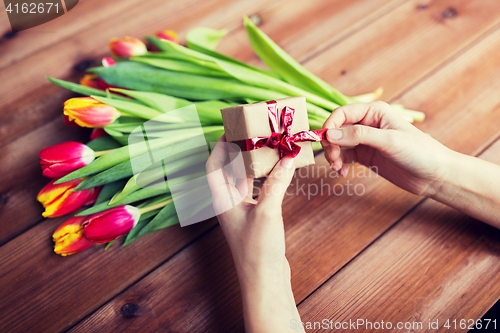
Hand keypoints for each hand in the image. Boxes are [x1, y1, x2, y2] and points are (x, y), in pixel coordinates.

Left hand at [206, 135, 302, 332]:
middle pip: (229, 172)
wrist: (265, 281)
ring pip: (245, 182)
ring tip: (268, 150)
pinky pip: (258, 192)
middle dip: (239, 153)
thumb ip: (277, 183)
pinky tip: (278, 174)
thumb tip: (288, 158)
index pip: (213, 167)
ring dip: (255, 166)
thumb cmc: (258, 250)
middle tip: (254, 137)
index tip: (229, 131)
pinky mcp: (255, 220)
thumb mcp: (267, 211)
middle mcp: (229, 205)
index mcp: (222, 201)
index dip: (218, 148)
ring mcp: (242, 213)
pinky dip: (266, 180)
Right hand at [321, 101, 451, 196]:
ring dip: (333, 155)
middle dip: (330, 143)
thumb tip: (329, 134)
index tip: (324, 142)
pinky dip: (340, 163)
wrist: (435, 175)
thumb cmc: (419, 152)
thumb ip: (358, 136)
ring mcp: (366, 141)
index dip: (330, 126)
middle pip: (337, 129)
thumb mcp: (388, 141)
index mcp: (374, 112)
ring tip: (337, 167)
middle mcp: (368, 123)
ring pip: (338, 144)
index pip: (342, 113)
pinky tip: (342, 172)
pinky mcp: (367, 156)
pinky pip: (345, 157)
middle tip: (332, 158)